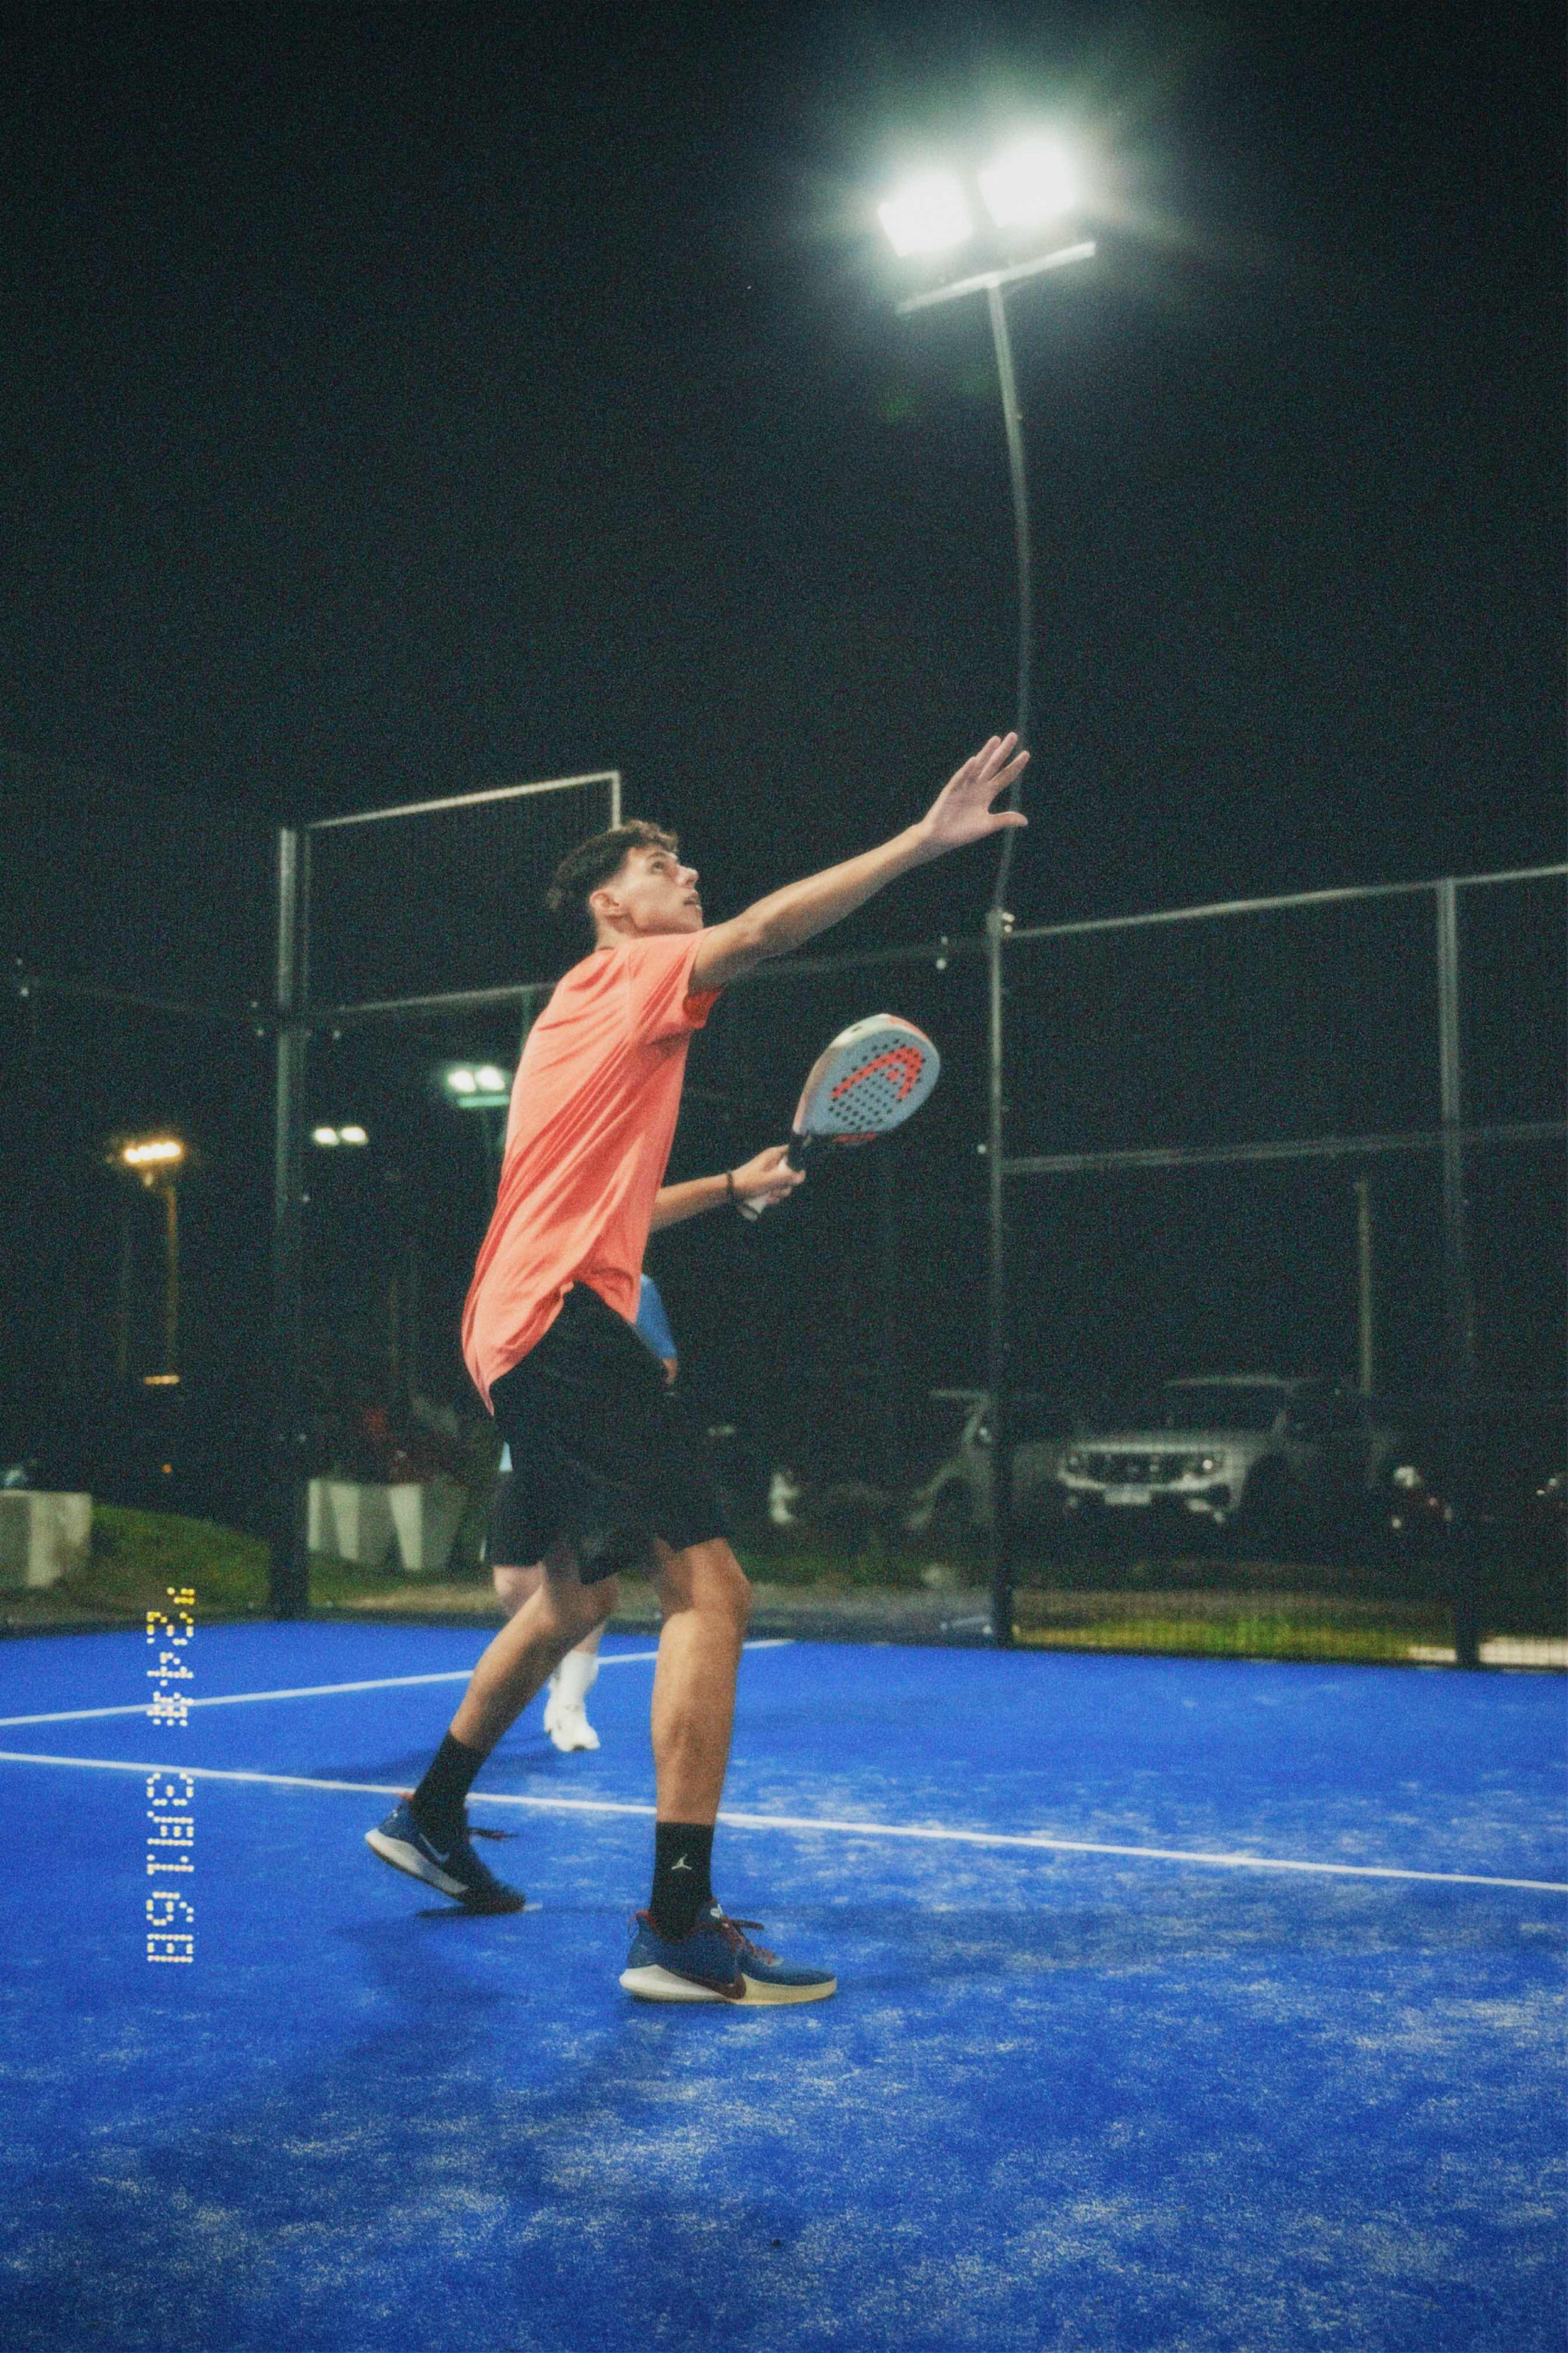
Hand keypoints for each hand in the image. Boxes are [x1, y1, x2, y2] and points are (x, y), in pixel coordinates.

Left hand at [731, 1144, 804, 1210]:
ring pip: (785, 1183)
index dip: (798, 1162)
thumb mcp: (769, 1180)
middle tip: (776, 1188)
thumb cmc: (748, 1182)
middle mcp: (774, 1162)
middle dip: (786, 1184)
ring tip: (768, 1195)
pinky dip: (774, 1196)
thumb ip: (786, 1177)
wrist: (731, 1190)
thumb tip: (800, 1176)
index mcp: (774, 1155)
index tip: (795, 1175)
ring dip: (779, 1192)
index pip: (793, 1151)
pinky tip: (766, 1199)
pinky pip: (778, 1189)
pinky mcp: (768, 1182)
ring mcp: (771, 1173)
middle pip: (792, 1171)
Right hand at [916, 733, 1029, 858]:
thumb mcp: (987, 825)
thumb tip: (1025, 821)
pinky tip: (975, 760)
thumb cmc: (961, 832)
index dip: (1015, 766)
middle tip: (1013, 735)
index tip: (1026, 753)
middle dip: (1003, 752)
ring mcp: (963, 787)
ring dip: (986, 753)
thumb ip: (1004, 820)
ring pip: (977, 767)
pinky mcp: (951, 792)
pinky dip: (967, 770)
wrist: (939, 838)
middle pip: (993, 766)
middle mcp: (977, 787)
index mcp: (986, 794)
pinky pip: (960, 779)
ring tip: (996, 739)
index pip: (1004, 777)